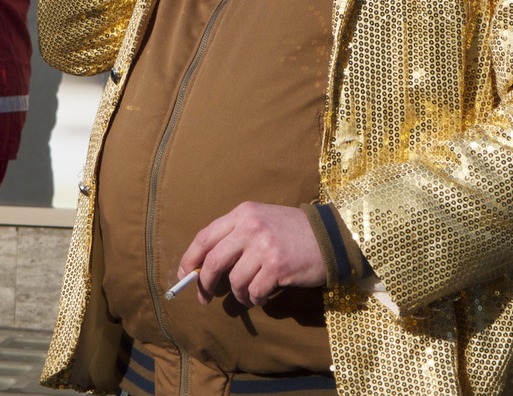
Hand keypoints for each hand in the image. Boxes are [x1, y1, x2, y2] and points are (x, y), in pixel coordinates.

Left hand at [177, 202, 325, 307]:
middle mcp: (251, 226)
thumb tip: (203, 266)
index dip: (189, 258)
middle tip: (205, 297)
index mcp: (243, 213)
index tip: (183, 275)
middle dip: (204, 284)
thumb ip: (235, 237)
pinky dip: (254, 299)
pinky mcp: (277, 266)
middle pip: (212, 261)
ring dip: (238, 294)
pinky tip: (262, 296)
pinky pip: (253, 292)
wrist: (329, 236)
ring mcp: (264, 246)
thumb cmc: (291, 231)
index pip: (205, 236)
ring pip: (234, 281)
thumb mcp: (261, 221)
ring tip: (248, 294)